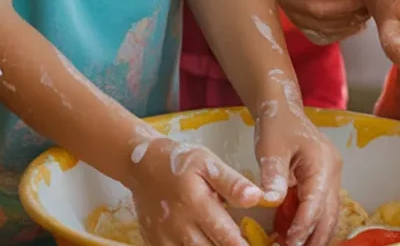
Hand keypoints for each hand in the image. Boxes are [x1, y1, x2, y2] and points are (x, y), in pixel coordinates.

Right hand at [129, 137, 261, 245]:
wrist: (141, 167)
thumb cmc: (179, 162)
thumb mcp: (207, 163)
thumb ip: (232, 183)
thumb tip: (257, 198)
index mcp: (197, 205)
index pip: (225, 236)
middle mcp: (180, 226)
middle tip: (242, 244)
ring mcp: (165, 238)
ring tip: (223, 243)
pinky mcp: (155, 242)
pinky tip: (203, 242)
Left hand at [252, 84, 341, 245]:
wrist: (282, 110)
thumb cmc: (277, 125)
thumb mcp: (270, 148)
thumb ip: (273, 175)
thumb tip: (270, 201)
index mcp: (323, 163)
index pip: (316, 202)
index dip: (303, 224)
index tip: (289, 242)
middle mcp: (332, 172)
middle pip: (329, 213)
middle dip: (314, 237)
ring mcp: (330, 177)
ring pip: (329, 214)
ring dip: (315, 234)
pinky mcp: (323, 182)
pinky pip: (322, 208)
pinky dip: (311, 223)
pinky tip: (297, 236)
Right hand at [259, 0, 368, 44]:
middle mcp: (287, 0)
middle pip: (317, 8)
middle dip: (346, 4)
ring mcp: (294, 17)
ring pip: (322, 25)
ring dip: (348, 19)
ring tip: (368, 8)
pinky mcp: (302, 27)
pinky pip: (324, 36)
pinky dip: (343, 31)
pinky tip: (359, 21)